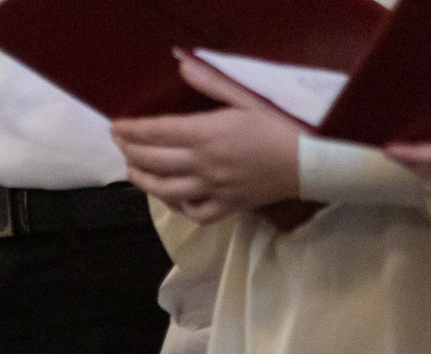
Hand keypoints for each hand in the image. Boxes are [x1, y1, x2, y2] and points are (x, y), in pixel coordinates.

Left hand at [110, 53, 301, 222]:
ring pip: (165, 190)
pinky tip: (173, 197)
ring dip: (143, 180)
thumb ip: (212, 83)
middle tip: (120, 145)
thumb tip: (182, 65)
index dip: (132, 130)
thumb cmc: (283, 124)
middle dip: (131, 152)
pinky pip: (194, 212)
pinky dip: (179, 206)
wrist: (314, 159)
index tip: (115, 127)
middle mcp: (203, 164)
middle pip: (154, 161)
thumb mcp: (248, 97)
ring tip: (133, 170)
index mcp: (206, 134)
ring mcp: (212, 189)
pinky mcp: (227, 207)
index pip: (157, 132)